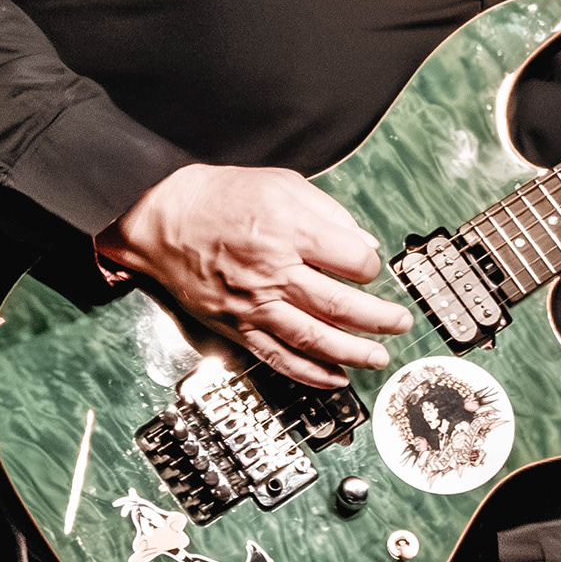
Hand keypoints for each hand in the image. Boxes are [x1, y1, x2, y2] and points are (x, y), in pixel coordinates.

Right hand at [95, 163, 413, 389]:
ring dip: (354, 353)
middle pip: (342, 306)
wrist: (160, 222)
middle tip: (400, 323)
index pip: (352, 261)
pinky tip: (334, 378)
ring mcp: (254, 305)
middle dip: (380, 319)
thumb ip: (327, 212)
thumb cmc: (216, 198)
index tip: (370, 268)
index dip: (370, 266)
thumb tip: (363, 242)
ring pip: (316, 339)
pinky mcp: (237, 327)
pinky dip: (309, 374)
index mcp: (287, 231)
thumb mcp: (279, 183)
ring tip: (379, 357)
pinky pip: (279, 358)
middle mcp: (273, 272)